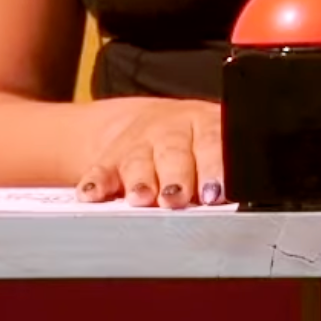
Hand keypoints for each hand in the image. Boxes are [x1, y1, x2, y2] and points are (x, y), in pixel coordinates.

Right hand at [74, 97, 222, 208]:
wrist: (151, 122)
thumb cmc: (195, 144)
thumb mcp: (215, 146)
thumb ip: (221, 171)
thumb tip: (229, 199)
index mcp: (204, 124)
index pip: (212, 144)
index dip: (213, 168)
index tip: (214, 193)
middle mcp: (171, 130)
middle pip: (174, 153)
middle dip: (175, 177)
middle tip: (176, 198)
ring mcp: (139, 141)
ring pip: (139, 161)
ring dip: (140, 181)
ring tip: (140, 198)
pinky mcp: (110, 156)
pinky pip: (101, 168)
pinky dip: (96, 182)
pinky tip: (91, 194)